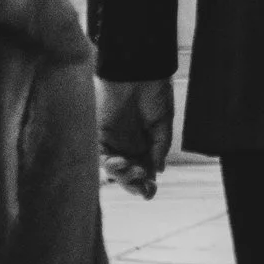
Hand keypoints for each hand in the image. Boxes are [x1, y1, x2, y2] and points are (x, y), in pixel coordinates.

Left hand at [98, 77, 175, 196]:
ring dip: (123, 176)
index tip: (150, 192)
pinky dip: (109, 163)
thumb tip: (158, 171)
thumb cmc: (154, 91)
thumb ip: (160, 146)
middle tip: (144, 189)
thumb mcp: (163, 122)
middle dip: (134, 185)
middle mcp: (128, 147)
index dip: (145, 184)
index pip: (144, 171)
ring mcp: (113, 142)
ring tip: (136, 171)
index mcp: (145, 145)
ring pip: (113, 170)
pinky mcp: (100, 135)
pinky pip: (100, 155)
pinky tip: (121, 162)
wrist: (139, 71)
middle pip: (127, 175)